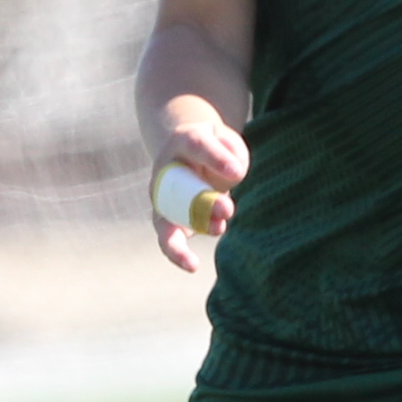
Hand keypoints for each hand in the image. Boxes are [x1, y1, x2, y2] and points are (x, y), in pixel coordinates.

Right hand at [149, 103, 246, 273]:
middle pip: (177, 189)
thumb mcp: (223, 138)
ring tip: (219, 228)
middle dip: (200, 203)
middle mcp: (167, 172)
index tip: (236, 172)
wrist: (188, 153)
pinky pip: (170, 240)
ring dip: (194, 228)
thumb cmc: (211, 145)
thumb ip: (229, 153)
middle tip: (225, 208)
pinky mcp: (170, 221)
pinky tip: (191, 264)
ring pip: (165, 220)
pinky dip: (179, 254)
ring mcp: (165, 199)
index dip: (215, 158)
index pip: (198, 145)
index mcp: (182, 141)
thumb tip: (233, 176)